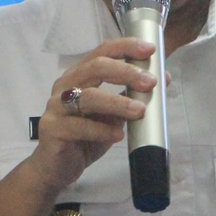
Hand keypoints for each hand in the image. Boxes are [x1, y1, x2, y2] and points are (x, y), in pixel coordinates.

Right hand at [25, 37, 157, 193]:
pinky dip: (101, 130)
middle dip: (126, 72)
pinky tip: (117, 135)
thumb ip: (130, 96)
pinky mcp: (52, 129)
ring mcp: (57, 107)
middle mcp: (66, 86)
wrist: (56, 167)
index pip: (103, 52)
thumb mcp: (112, 114)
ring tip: (139, 111)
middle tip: (150, 83)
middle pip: (96, 67)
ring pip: (88, 97)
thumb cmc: (84, 136)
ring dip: (117, 103)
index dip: (126, 47)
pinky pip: (79, 126)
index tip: (150, 50)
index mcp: (80, 76)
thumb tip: (163, 79)